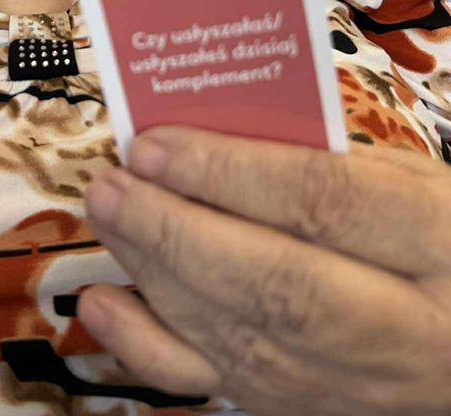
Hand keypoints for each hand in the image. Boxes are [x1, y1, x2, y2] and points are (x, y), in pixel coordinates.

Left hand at [79, 127, 450, 415]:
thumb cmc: (438, 232)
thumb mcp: (410, 178)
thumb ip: (322, 158)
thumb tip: (206, 133)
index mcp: (439, 241)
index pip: (325, 203)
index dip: (231, 174)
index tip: (155, 145)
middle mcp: (407, 329)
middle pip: (276, 284)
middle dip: (176, 231)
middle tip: (113, 185)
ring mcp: (361, 384)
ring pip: (243, 339)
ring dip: (157, 274)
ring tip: (107, 215)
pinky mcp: (315, 409)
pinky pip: (225, 385)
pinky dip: (152, 348)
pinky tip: (103, 305)